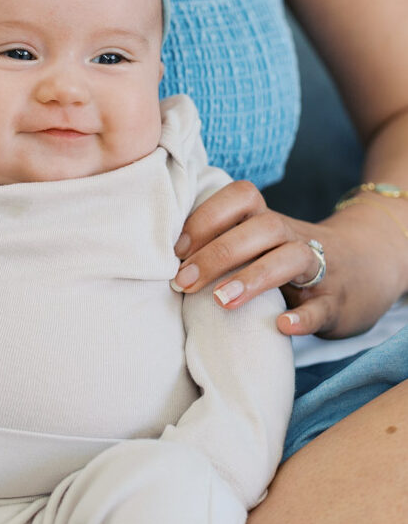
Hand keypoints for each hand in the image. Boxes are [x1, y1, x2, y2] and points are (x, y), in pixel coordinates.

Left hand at [171, 181, 402, 337]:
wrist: (365, 272)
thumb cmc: (288, 262)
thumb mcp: (260, 245)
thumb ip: (221, 244)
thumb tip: (158, 261)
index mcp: (270, 221)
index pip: (243, 196)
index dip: (207, 216)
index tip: (174, 250)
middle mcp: (294, 236)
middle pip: (262, 227)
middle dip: (218, 253)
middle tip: (182, 283)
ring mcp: (321, 268)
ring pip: (292, 258)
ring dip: (254, 277)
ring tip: (221, 302)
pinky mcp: (337, 302)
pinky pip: (322, 306)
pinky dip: (302, 317)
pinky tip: (280, 327)